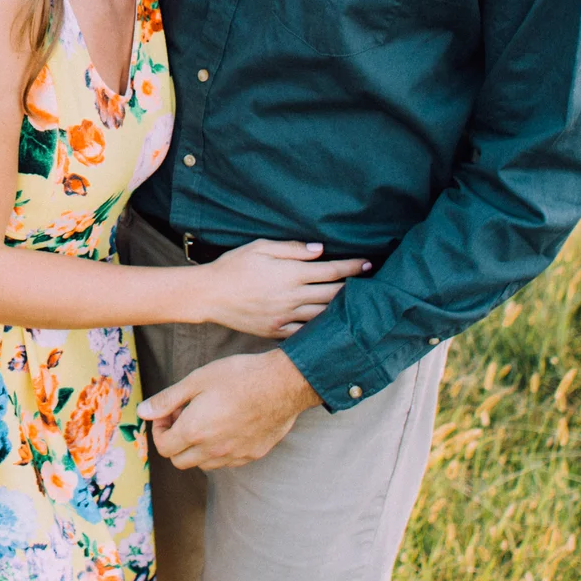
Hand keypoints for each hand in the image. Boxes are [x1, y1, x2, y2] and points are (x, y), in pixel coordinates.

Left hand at [141, 351, 319, 470]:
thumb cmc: (239, 376)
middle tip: (184, 416)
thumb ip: (167, 399)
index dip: (160, 429)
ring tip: (206, 420)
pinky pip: (226, 462)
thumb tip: (142, 412)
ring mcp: (233, 456)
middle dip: (175, 440)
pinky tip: (227, 426)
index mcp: (194, 431)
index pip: (163, 447)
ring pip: (202, 464)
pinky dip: (218, 450)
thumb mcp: (197, 380)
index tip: (169, 412)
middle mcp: (212, 450)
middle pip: (179, 460)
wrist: (282, 383)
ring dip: (196, 447)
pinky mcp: (251, 455)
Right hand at [193, 240, 370, 337]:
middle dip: (354, 288)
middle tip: (371, 285)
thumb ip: (293, 248)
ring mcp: (285, 316)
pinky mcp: (275, 331)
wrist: (208, 294)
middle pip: (333, 294)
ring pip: (323, 315)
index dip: (353, 267)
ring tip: (357, 306)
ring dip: (341, 310)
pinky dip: (320, 329)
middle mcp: (292, 296)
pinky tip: (330, 327)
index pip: (331, 270)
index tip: (368, 264)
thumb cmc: (233, 266)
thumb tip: (320, 250)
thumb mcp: (261, 247)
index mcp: (290, 273)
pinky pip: (304, 333)